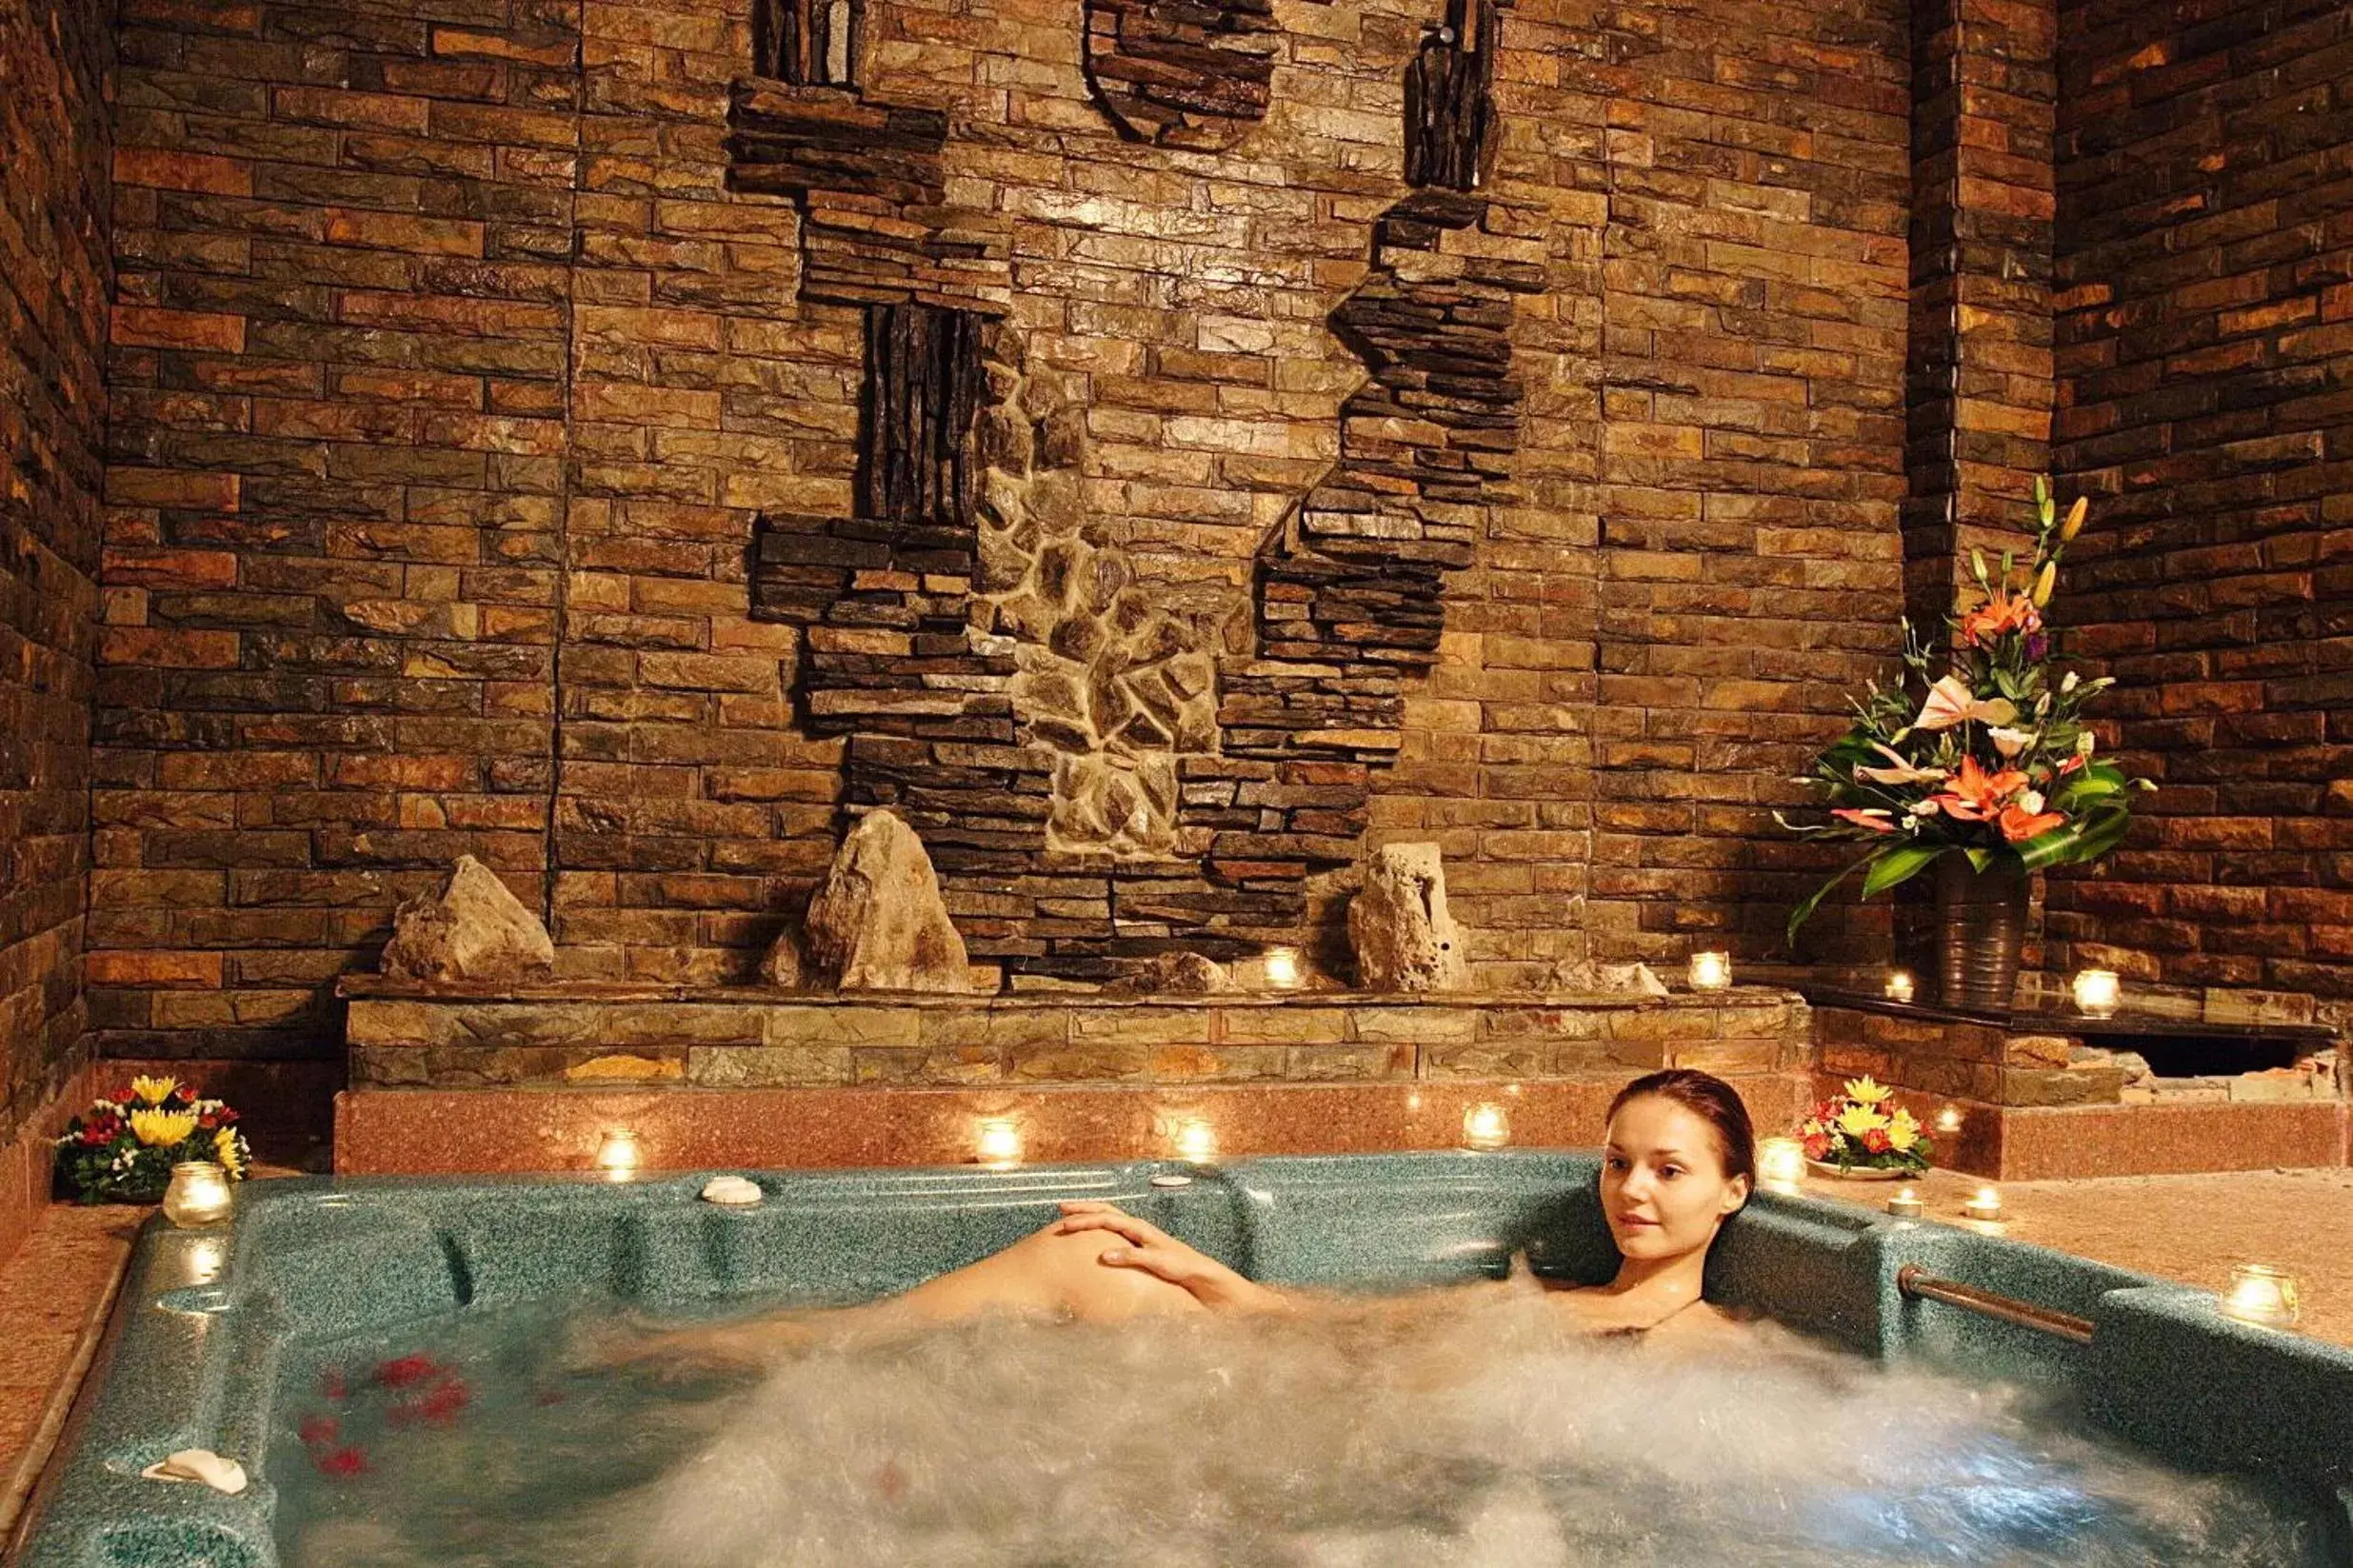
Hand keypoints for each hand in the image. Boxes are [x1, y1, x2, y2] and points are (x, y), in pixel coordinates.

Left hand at [1053, 1201, 1289, 1312]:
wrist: (1240, 1304)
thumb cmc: (1202, 1298)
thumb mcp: (1164, 1289)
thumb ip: (1142, 1285)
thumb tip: (1114, 1291)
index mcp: (1154, 1245)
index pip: (1118, 1222)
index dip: (1092, 1215)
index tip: (1063, 1215)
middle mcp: (1160, 1241)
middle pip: (1118, 1216)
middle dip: (1088, 1210)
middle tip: (1060, 1208)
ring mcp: (1171, 1250)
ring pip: (1129, 1227)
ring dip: (1098, 1224)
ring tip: (1071, 1226)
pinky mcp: (1183, 1265)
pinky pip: (1150, 1258)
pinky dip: (1127, 1254)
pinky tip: (1106, 1256)